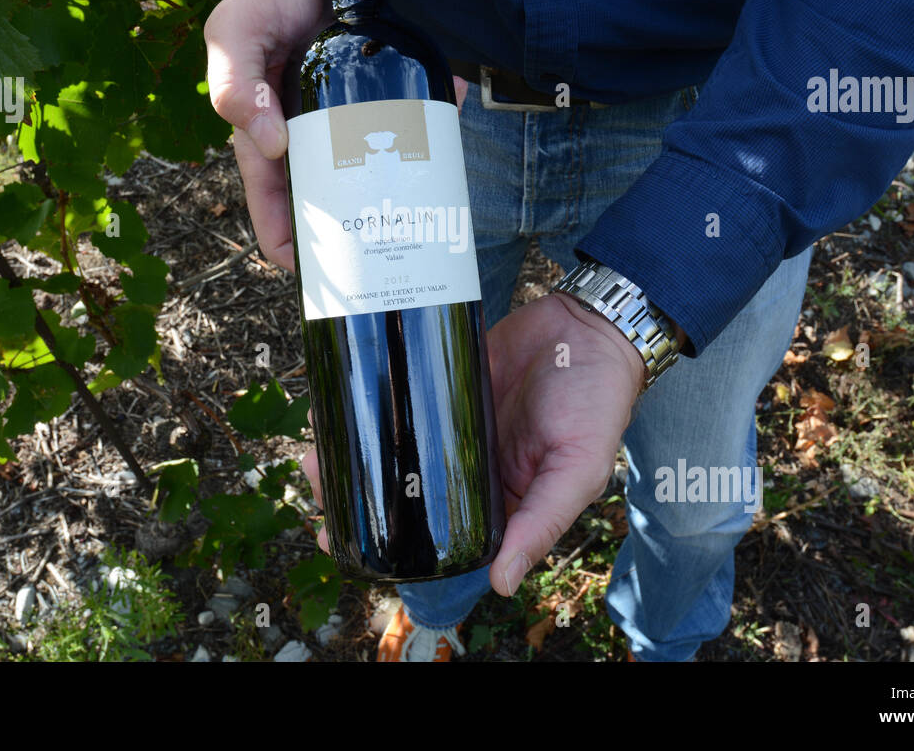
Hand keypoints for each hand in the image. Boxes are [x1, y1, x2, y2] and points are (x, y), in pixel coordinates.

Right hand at [206, 0, 470, 270]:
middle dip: (347, 235)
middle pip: (329, 199)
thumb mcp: (235, 30)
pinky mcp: (393, 90)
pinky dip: (427, 145)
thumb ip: (235, 81)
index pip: (274, 200)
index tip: (310, 278)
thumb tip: (267, 142)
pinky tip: (448, 152)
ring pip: (372, 173)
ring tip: (415, 231)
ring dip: (390, 200)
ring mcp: (354, 114)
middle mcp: (312, 131)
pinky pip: (410, 127)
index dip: (288, 242)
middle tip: (374, 264)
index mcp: (266, 130)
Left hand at [302, 291, 644, 595]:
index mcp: (499, 502)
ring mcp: (450, 424)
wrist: (591, 327)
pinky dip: (368, 404)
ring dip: (353, 450)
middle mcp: (468, 468)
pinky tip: (337, 406)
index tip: (341, 542)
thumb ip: (542, 524)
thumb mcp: (577, 472)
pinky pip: (398, 398)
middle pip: (402, 492)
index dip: (390, 544)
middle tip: (316, 483)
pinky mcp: (441, 381)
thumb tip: (501, 585)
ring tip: (316, 450)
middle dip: (353, 493)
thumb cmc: (597, 405)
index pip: (437, 537)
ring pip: (392, 447)